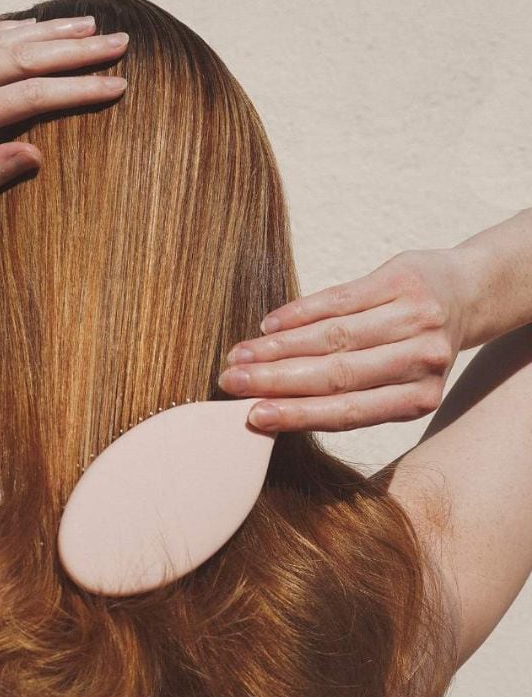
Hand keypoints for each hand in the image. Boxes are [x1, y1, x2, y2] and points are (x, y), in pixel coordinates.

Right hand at [217, 248, 484, 431]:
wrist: (465, 293)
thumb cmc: (412, 347)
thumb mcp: (394, 381)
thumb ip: (346, 396)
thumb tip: (270, 408)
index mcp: (419, 398)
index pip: (348, 410)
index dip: (298, 413)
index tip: (253, 416)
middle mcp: (423, 359)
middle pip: (336, 374)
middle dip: (276, 380)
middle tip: (231, 382)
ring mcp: (416, 317)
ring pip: (332, 336)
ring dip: (277, 347)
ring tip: (239, 355)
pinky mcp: (401, 280)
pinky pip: (338, 299)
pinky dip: (298, 313)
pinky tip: (268, 325)